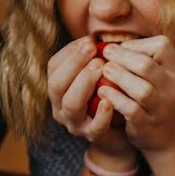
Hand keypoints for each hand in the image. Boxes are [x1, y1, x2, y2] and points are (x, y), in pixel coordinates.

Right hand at [47, 36, 133, 157]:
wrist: (120, 133)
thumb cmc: (109, 97)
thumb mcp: (99, 76)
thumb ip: (95, 60)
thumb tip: (98, 38)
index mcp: (59, 89)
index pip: (54, 67)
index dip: (70, 52)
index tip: (89, 40)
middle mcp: (60, 106)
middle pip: (57, 84)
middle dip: (74, 64)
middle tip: (93, 49)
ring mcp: (75, 124)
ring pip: (71, 104)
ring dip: (84, 83)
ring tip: (100, 68)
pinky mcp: (93, 137)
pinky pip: (94, 128)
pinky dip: (101, 114)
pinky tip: (109, 101)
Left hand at [95, 36, 174, 153]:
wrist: (166, 137)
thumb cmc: (155, 99)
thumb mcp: (160, 77)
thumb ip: (143, 59)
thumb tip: (111, 45)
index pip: (162, 46)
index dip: (138, 44)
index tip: (122, 49)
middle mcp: (172, 89)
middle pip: (147, 66)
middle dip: (122, 57)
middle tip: (105, 55)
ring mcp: (161, 108)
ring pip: (142, 90)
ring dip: (118, 77)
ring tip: (105, 71)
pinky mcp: (147, 123)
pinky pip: (131, 109)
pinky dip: (114, 98)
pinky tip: (103, 91)